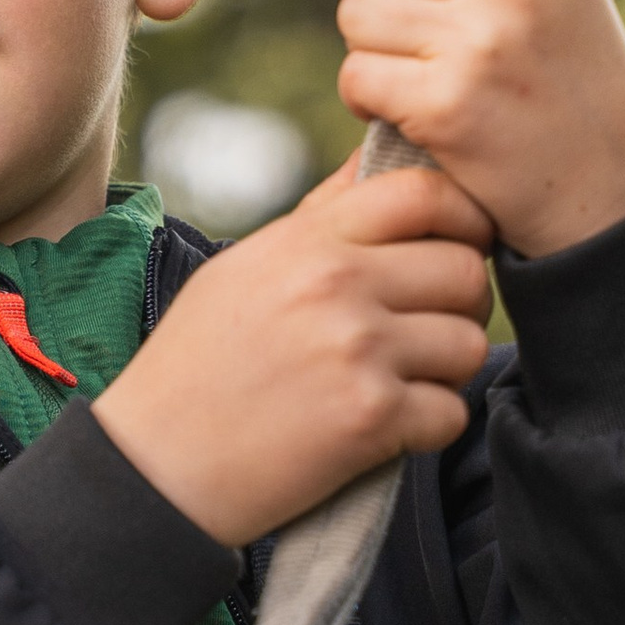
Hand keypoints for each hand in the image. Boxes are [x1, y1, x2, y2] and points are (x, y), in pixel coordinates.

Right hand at [92, 157, 491, 546]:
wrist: (154, 466)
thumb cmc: (195, 367)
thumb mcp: (242, 269)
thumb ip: (319, 219)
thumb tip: (379, 158)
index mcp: (306, 240)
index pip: (426, 194)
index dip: (462, 220)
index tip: (454, 251)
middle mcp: (337, 284)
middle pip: (466, 270)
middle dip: (459, 305)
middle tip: (426, 331)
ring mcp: (357, 350)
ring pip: (470, 343)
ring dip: (446, 370)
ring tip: (400, 383)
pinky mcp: (370, 418)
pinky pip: (451, 412)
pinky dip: (429, 428)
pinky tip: (385, 430)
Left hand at [335, 0, 624, 256]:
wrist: (611, 192)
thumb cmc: (568, 80)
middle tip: (426, 32)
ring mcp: (479, 42)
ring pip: (356, 14)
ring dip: (375, 50)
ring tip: (431, 74)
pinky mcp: (447, 106)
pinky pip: (356, 76)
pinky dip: (371, 101)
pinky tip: (418, 113)